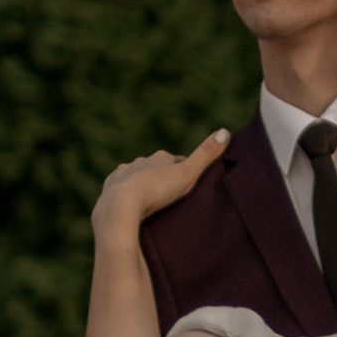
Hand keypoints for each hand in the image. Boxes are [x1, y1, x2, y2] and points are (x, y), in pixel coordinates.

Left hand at [92, 130, 228, 237]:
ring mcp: (124, 173)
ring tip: (153, 200)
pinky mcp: (110, 187)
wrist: (120, 206)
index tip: (192, 181)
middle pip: (157, 168)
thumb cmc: (157, 190)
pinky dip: (127, 193)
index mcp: (160, 157)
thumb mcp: (187, 174)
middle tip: (173, 193)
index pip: (178, 161)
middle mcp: (140, 161)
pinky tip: (132, 203)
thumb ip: (205, 155)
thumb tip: (226, 131)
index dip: (185, 170)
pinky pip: (121, 188)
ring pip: (138, 176)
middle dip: (164, 177)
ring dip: (145, 184)